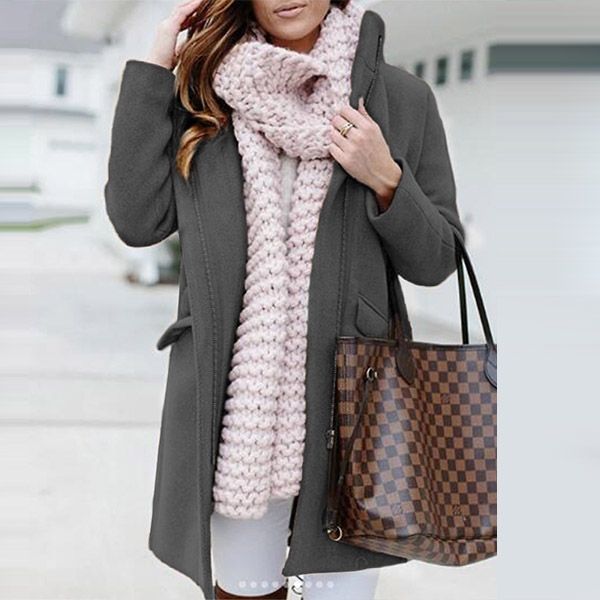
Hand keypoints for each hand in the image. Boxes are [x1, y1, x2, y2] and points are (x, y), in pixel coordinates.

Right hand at [146, 0, 204, 70]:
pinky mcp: (169, 27)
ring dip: (193, 2)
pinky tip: (200, 2)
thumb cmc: (164, 65)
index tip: (202, 11)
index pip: (181, 18)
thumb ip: (183, 48)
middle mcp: (166, 25)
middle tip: (204, 1)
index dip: (191, 14)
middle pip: (180, 10)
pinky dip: (192, 6)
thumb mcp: (177, 55)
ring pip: (181, 8)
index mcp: (168, 32)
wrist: (155, 70)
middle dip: (191, 4)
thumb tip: (191, 47)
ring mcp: (167, 25)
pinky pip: (182, 13)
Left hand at [329, 97, 402, 211]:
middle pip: (337, 121)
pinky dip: (334, 147)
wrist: (382, 174)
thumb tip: (358, 100)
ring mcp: (351, 149)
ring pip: (332, 134)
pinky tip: (340, 149)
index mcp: (367, 127)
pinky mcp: (345, 161)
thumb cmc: (379, 151)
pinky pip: (331, 148)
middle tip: (340, 127)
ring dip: (335, 135)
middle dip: (337, 122)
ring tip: (341, 139)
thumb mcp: (376, 131)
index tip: (342, 116)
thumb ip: (365, 116)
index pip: (346, 110)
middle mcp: (359, 137)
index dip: (342, 112)